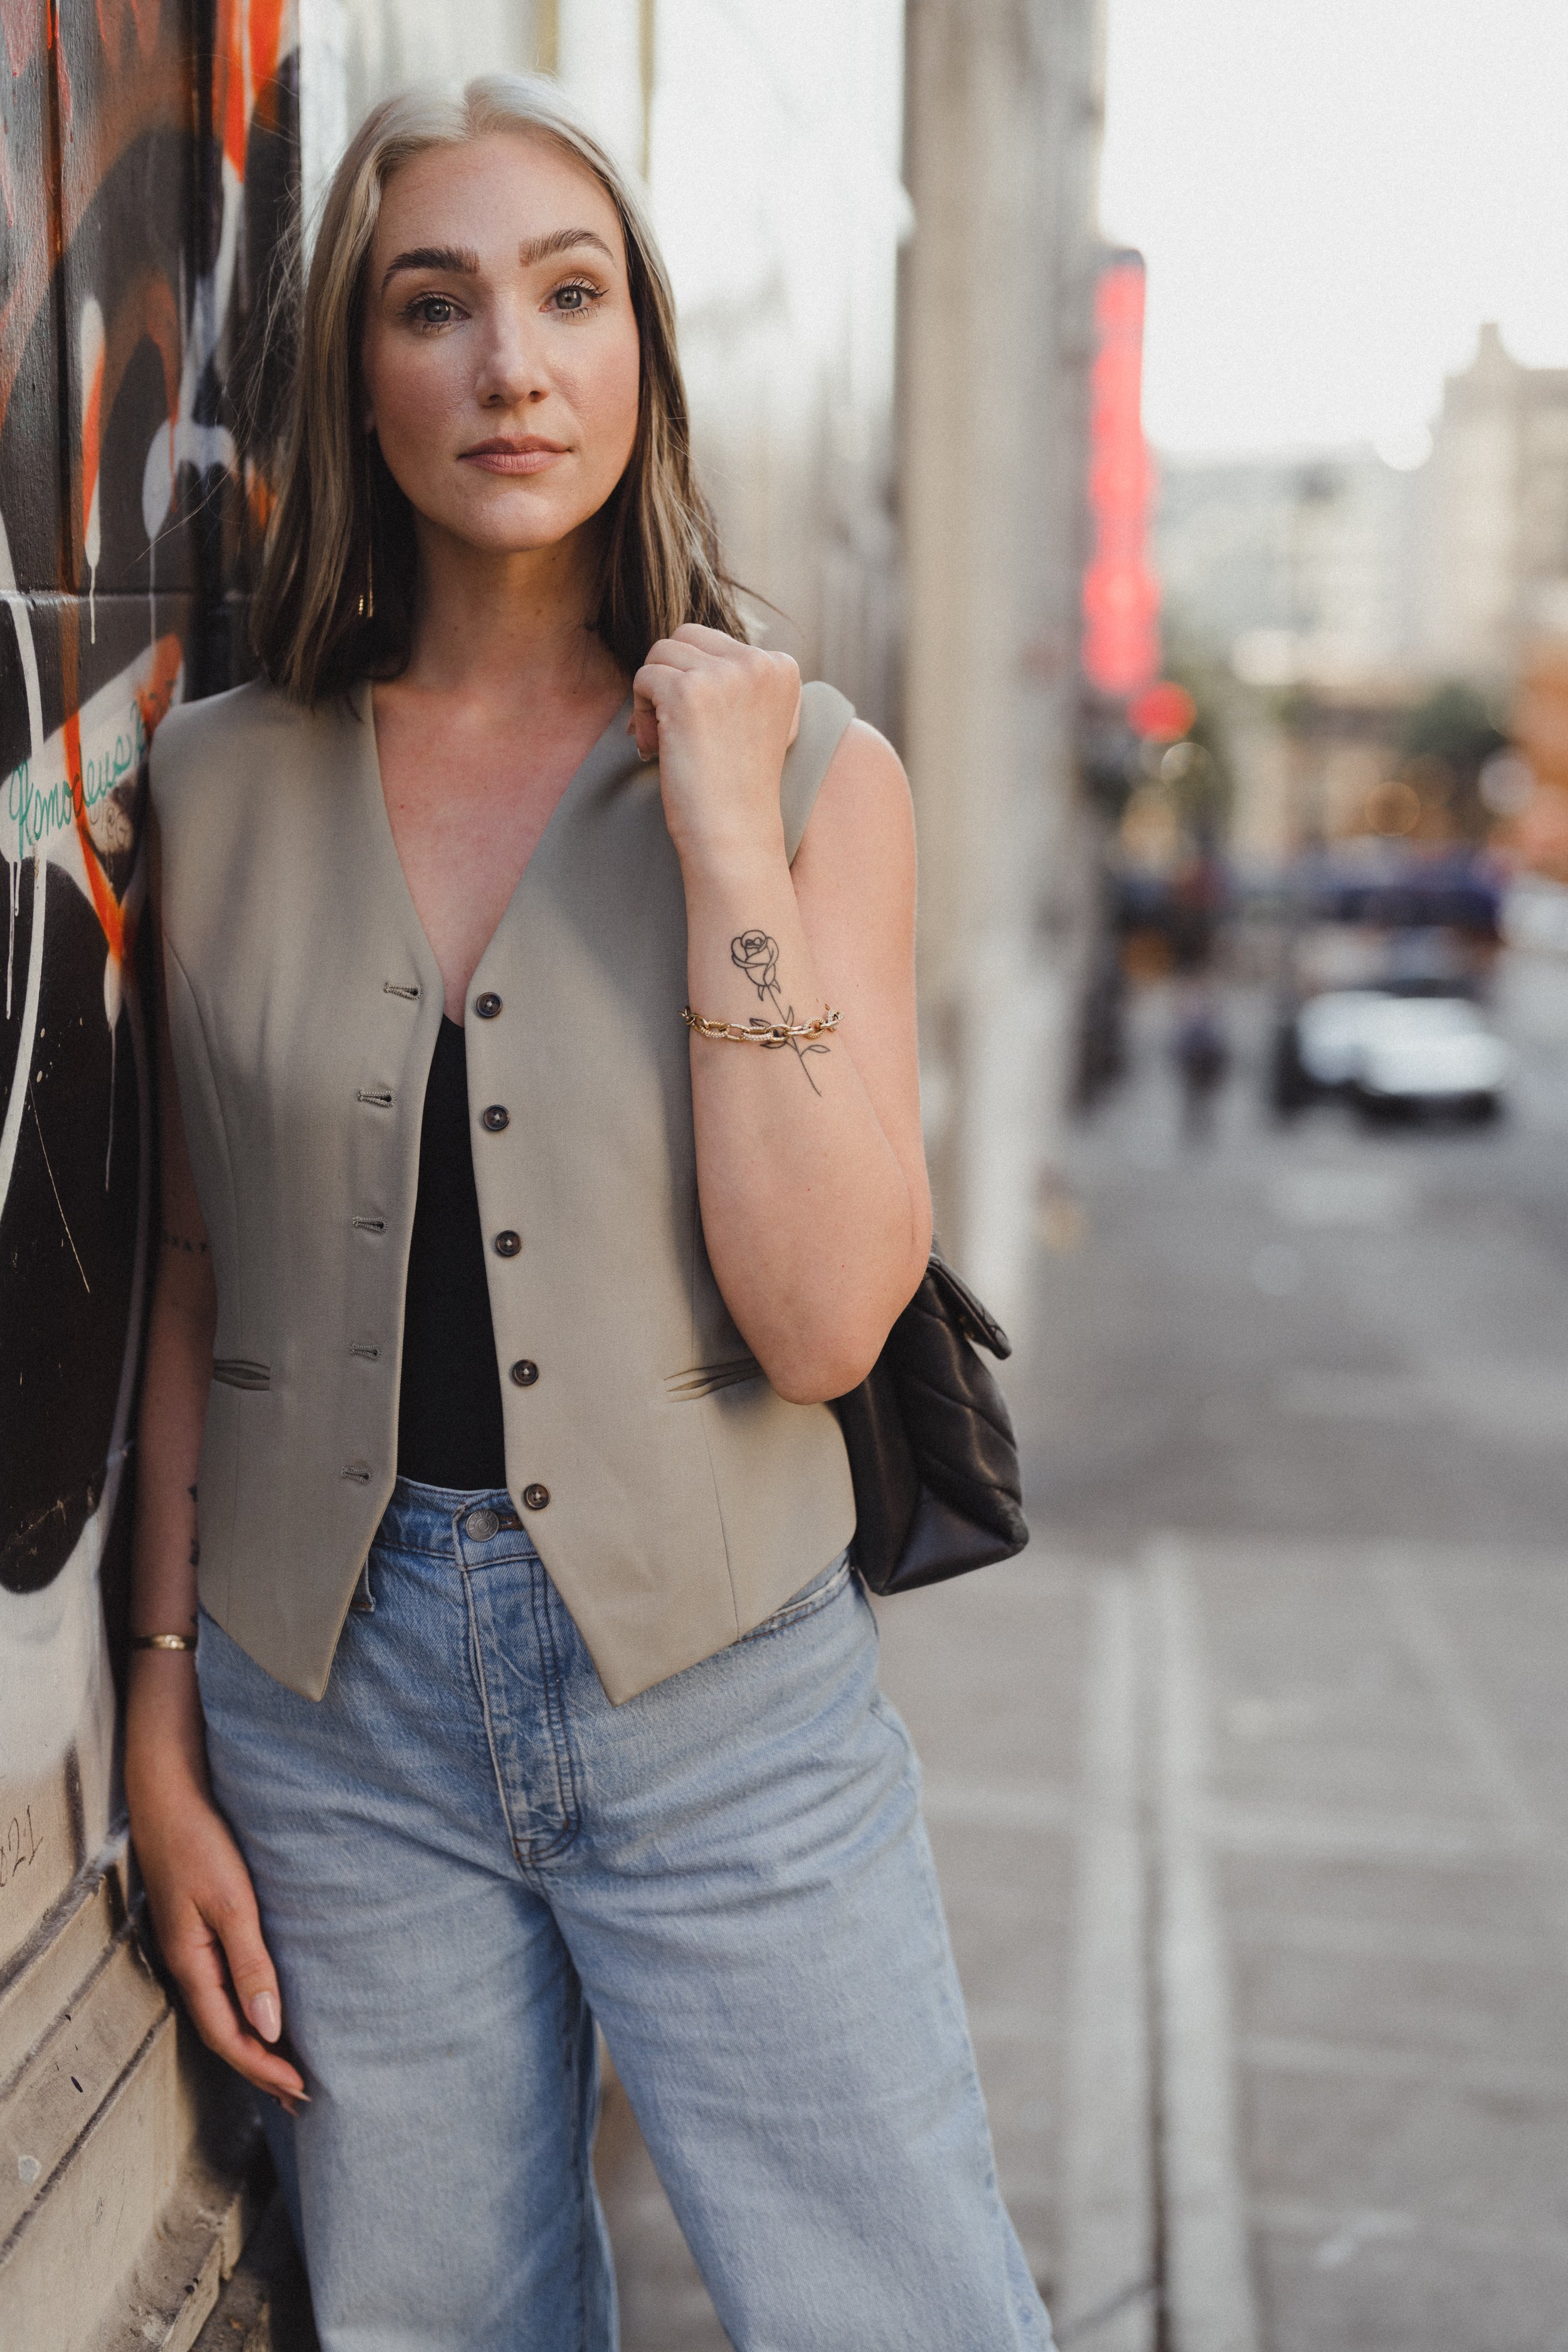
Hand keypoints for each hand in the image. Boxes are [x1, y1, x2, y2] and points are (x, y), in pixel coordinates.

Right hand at [131, 1763, 306, 2113]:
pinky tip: (267, 2011)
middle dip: (261, 2068)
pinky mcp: (201, 1928)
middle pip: (225, 2033)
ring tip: (289, 2069)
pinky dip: (249, 2010)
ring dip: (257, 2043)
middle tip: (302, 2097)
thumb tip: (269, 2027)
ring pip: (225, 2012)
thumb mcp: (231, 1903)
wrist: (171, 1794)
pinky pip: (226, 1986)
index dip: (263, 2067)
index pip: (229, 2036)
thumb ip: (250, 1963)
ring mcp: (192, 1947)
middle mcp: (188, 1963)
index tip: (301, 2089)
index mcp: (192, 1964)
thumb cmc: (200, 1842)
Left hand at [630, 623, 801, 866]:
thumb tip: (687, 650)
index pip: (714, 642)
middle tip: (674, 729)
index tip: (703, 728)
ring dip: (652, 696)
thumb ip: (740, 680)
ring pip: (660, 654)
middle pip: (685, 638)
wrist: (733, 834)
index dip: (696, 682)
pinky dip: (640, 714)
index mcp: (782, 666)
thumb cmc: (737, 786)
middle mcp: (760, 662)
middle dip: (670, 678)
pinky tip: (655, 748)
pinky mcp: (689, 692)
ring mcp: (724, 675)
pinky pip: (643, 678)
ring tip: (665, 741)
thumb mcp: (758, 720)